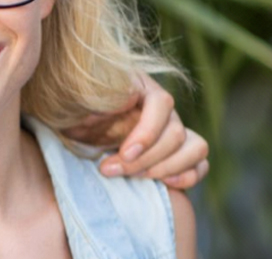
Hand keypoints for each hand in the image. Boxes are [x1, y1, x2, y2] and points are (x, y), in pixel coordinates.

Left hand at [59, 74, 209, 189]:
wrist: (72, 123)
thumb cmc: (72, 108)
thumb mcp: (74, 100)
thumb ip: (91, 99)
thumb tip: (107, 108)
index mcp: (142, 86)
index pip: (162, 103)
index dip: (147, 132)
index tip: (124, 153)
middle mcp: (163, 108)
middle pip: (175, 133)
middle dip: (145, 159)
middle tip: (110, 170)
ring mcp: (174, 130)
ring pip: (196, 147)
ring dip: (167, 168)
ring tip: (135, 178)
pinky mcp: (177, 153)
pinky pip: (200, 164)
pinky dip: (188, 176)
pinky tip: (165, 184)